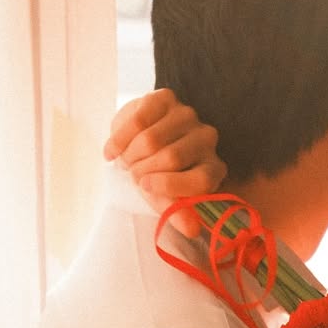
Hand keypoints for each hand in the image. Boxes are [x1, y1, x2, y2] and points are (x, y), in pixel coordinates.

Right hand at [103, 89, 225, 236]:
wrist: (137, 144)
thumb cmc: (156, 176)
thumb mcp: (165, 198)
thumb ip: (177, 212)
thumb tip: (193, 230)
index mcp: (214, 168)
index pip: (202, 179)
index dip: (170, 186)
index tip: (145, 187)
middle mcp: (207, 139)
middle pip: (171, 157)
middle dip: (143, 171)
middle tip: (132, 175)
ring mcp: (188, 115)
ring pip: (151, 139)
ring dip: (129, 155)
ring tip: (125, 162)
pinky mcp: (166, 98)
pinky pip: (137, 119)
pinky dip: (119, 139)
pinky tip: (113, 150)